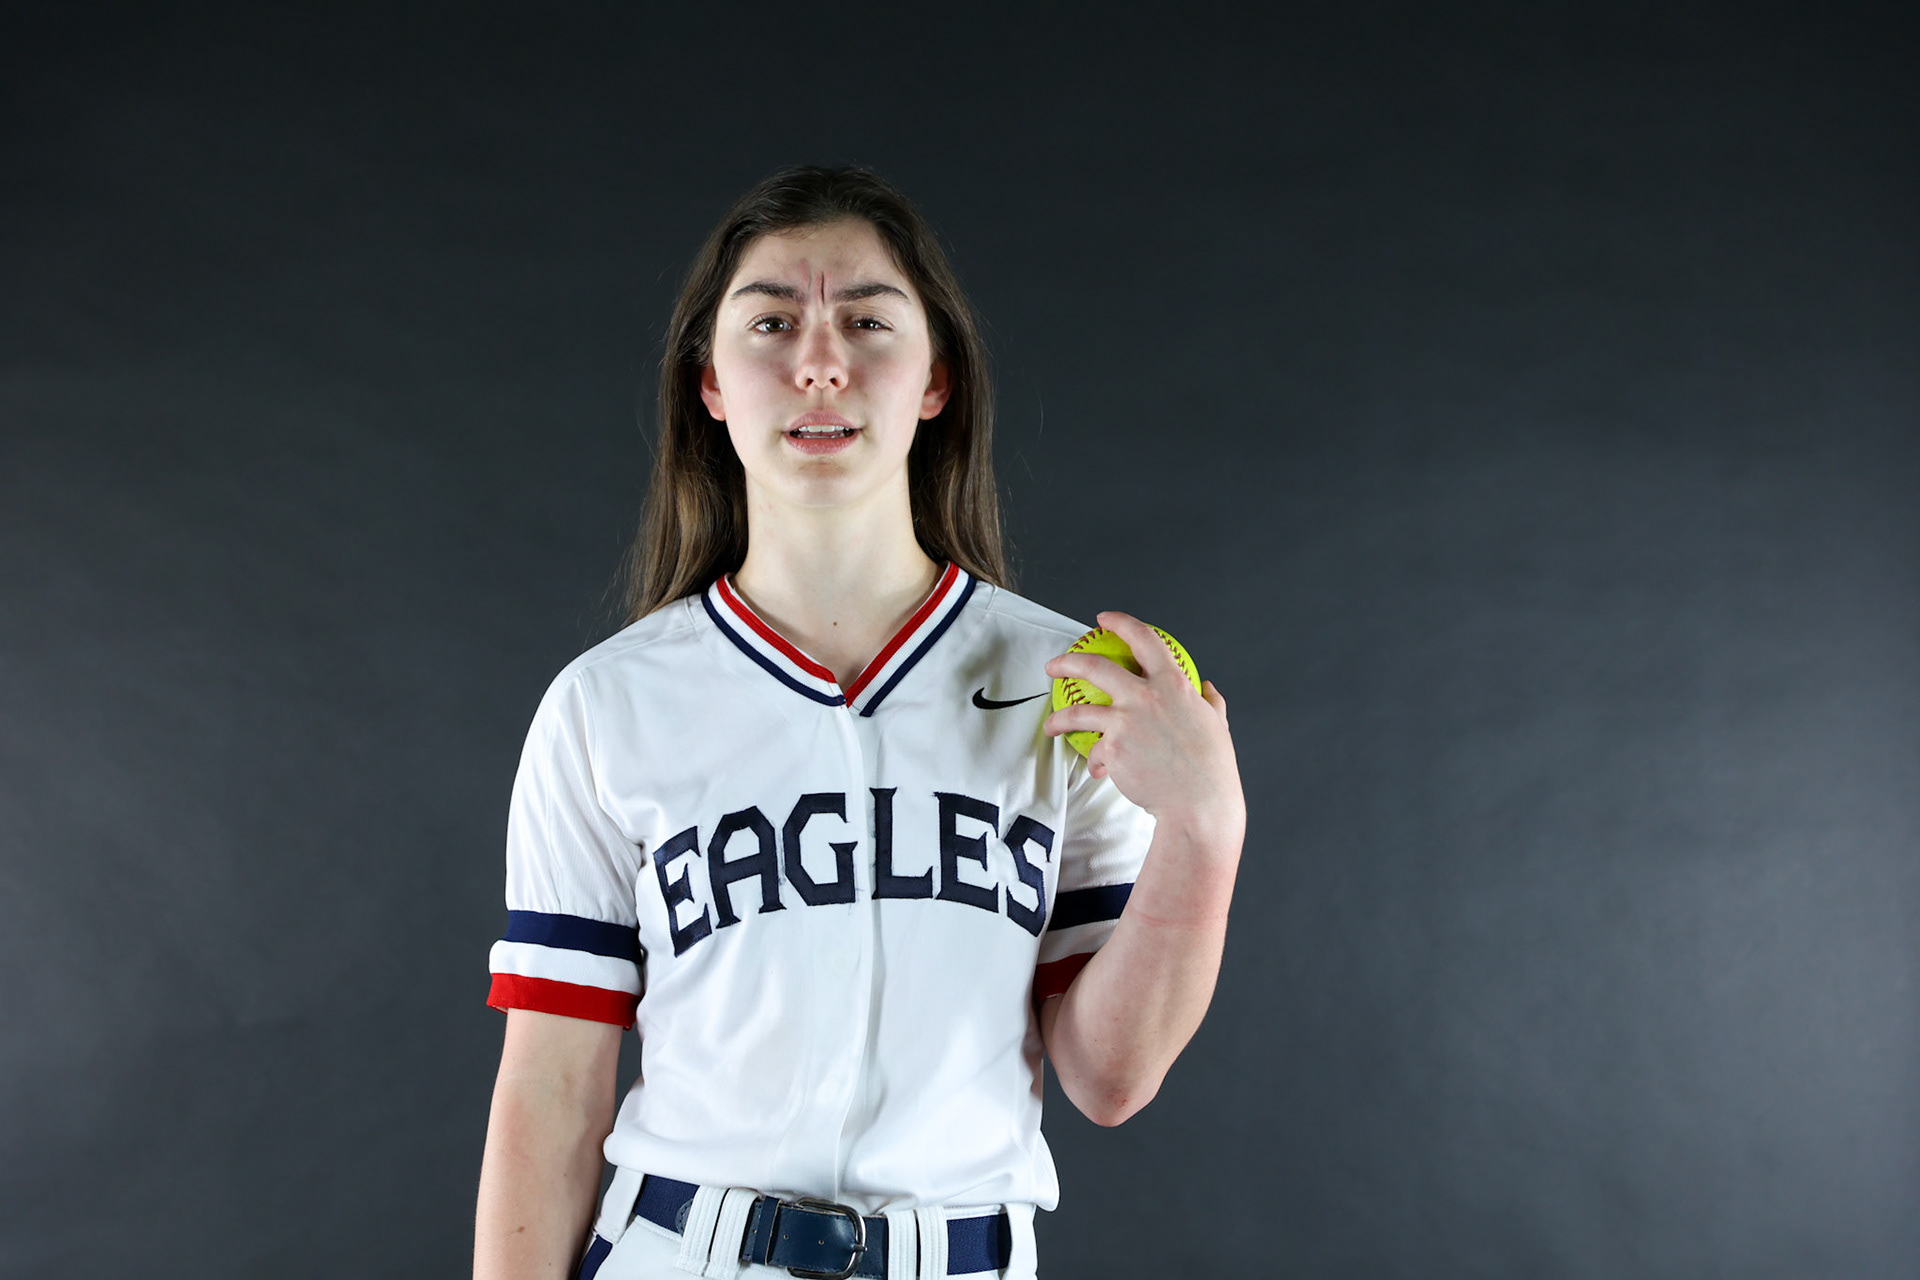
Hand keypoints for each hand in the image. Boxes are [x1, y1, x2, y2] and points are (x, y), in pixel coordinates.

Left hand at [1043, 611, 1244, 840]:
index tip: (1104, 619)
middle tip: (1054, 665)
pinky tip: (1099, 771)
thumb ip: (1210, 702)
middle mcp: (1146, 697)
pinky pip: (1096, 752)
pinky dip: (1097, 762)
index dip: (1121, 623)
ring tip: (1050, 725)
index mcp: (1173, 685)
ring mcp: (1126, 723)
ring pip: (1078, 712)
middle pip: (1095, 666)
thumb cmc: (1212, 768)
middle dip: (1067, 661)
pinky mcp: (1113, 750)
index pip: (1144, 639)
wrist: (1199, 804)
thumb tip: (1207, 688)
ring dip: (1058, 717)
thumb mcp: (1217, 725)